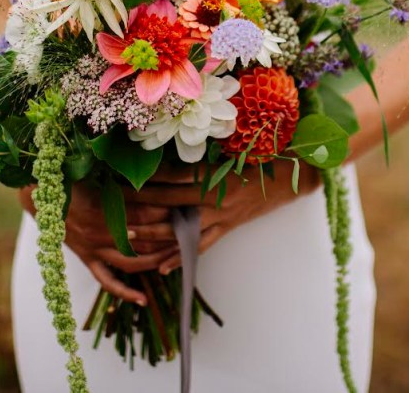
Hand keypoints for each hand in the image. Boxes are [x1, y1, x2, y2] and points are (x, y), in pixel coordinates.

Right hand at [19, 184, 178, 306]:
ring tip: (177, 255)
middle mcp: (99, 232)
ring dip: (157, 260)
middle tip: (190, 230)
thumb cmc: (72, 179)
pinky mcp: (87, 260)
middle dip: (168, 235)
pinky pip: (107, 282)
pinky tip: (143, 299)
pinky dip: (125, 292)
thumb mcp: (96, 173)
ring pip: (131, 262)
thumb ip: (123, 178)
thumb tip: (154, 175)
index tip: (184, 207)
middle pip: (143, 239)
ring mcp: (93, 249)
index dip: (165, 212)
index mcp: (102, 206)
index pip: (143, 213)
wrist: (40, 195)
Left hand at [125, 160, 321, 273]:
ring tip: (128, 237)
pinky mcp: (229, 227)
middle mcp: (216, 197)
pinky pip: (202, 246)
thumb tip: (170, 142)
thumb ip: (203, 148)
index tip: (121, 173)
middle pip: (170, 202)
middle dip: (141, 203)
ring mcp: (222, 216)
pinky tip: (162, 266)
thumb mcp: (234, 146)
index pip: (174, 175)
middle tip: (112, 205)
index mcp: (216, 173)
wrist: (295, 174)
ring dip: (153, 234)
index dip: (147, 176)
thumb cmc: (264, 153)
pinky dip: (181, 257)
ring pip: (182, 229)